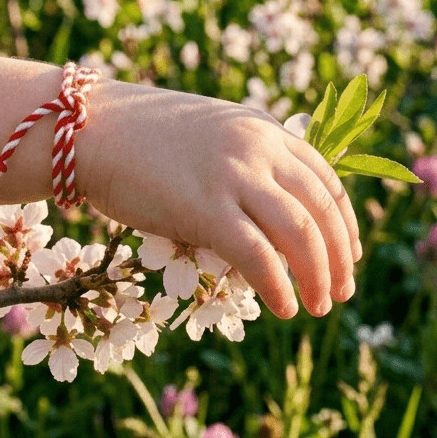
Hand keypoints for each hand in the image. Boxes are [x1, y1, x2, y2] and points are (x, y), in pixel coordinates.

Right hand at [75, 81, 358, 318]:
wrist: (89, 128)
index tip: (347, 254)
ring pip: (301, 234)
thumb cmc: (140, 137)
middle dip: (338, 257)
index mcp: (263, 128)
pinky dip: (279, 287)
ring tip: (319, 306)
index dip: (344, 222)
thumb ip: (244, 161)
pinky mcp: (206, 207)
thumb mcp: (210, 134)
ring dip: (319, 276)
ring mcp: (234, 176)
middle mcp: (258, 148)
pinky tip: (284, 308)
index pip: (326, 179)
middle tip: (341, 291)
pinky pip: (259, 256)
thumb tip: (266, 213)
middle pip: (322, 209)